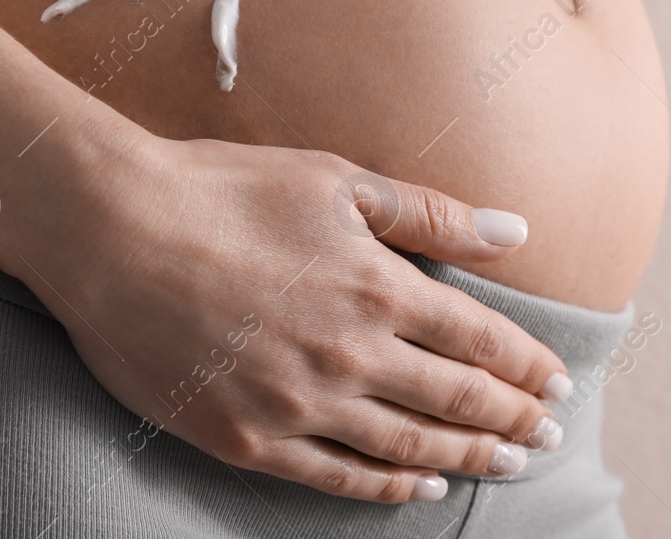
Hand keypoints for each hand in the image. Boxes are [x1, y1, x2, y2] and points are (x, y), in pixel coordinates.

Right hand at [0, 131, 570, 502]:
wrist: (111, 230)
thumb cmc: (225, 191)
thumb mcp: (338, 182)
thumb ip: (433, 215)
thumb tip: (518, 232)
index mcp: (379, 288)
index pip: (481, 341)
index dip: (527, 366)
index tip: (559, 383)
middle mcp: (352, 355)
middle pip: (457, 402)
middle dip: (514, 420)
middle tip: (551, 435)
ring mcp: (300, 404)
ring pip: (408, 448)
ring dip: (467, 458)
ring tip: (508, 464)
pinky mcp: (247, 439)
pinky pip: (337, 478)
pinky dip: (388, 489)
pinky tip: (419, 487)